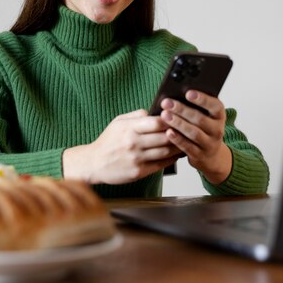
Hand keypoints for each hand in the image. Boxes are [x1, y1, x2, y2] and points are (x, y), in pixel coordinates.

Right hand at [63, 109, 181, 183]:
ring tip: (186, 141)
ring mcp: (136, 158)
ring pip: (165, 151)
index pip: (156, 122)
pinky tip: (176, 154)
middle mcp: (133, 143)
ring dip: (178, 146)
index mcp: (129, 128)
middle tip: (189, 129)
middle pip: (164, 137)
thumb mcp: (118, 122)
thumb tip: (156, 111)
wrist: (94, 163)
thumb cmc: (108, 141)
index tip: (178, 117)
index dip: (170, 119)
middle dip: (178, 133)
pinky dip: (171, 159)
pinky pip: (161, 164)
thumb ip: (137, 115)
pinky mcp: (139, 172)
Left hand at [159, 90, 231, 183]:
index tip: (188, 93)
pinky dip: (177, 139)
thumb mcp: (205, 116)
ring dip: (178, 123)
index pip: (215, 106)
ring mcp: (209, 144)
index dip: (202, 99)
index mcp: (219, 116)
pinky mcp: (199, 155)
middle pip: (200, 118)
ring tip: (165, 115)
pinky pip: (188, 146)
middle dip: (182, 109)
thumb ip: (195, 107)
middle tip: (167, 102)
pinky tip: (168, 132)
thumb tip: (176, 95)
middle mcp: (217, 130)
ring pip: (193, 133)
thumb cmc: (203, 128)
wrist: (211, 155)